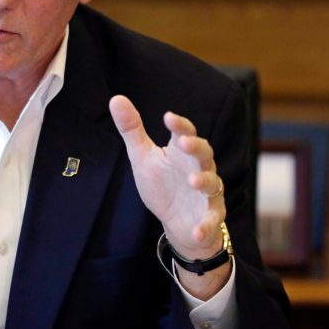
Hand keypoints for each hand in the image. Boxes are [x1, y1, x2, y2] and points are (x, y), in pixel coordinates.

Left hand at [109, 95, 224, 258]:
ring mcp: (207, 192)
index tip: (168, 117)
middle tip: (183, 142)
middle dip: (196, 147)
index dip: (179, 125)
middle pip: (204, 154)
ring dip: (204, 181)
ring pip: (212, 183)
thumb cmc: (162, 183)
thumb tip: (116, 98)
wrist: (176, 221)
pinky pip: (211, 220)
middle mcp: (199, 168)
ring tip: (193, 180)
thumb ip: (132, 129)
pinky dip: (206, 226)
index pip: (184, 133)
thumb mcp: (142, 156)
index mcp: (181, 152)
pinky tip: (196, 230)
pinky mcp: (210, 216)